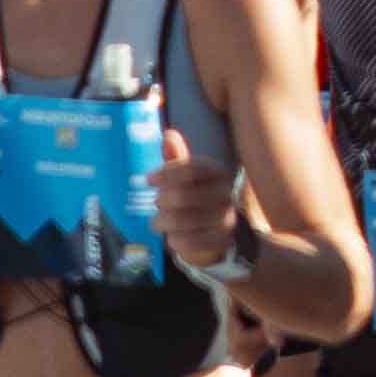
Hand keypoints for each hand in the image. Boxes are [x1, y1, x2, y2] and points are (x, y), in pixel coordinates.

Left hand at [157, 139, 244, 268]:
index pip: (192, 168)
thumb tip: (168, 134)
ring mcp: (227, 219)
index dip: (166, 173)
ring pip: (182, 220)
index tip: (148, 180)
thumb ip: (178, 157)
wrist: (220, 236)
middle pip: (183, 195)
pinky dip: (174, 240)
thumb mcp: (188, 178)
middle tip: (156, 203)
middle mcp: (227, 194)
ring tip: (157, 222)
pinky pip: (188, 241)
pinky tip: (172, 237)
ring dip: (162, 221)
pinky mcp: (221, 242)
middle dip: (162, 200)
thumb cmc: (198, 200)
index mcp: (219, 172)